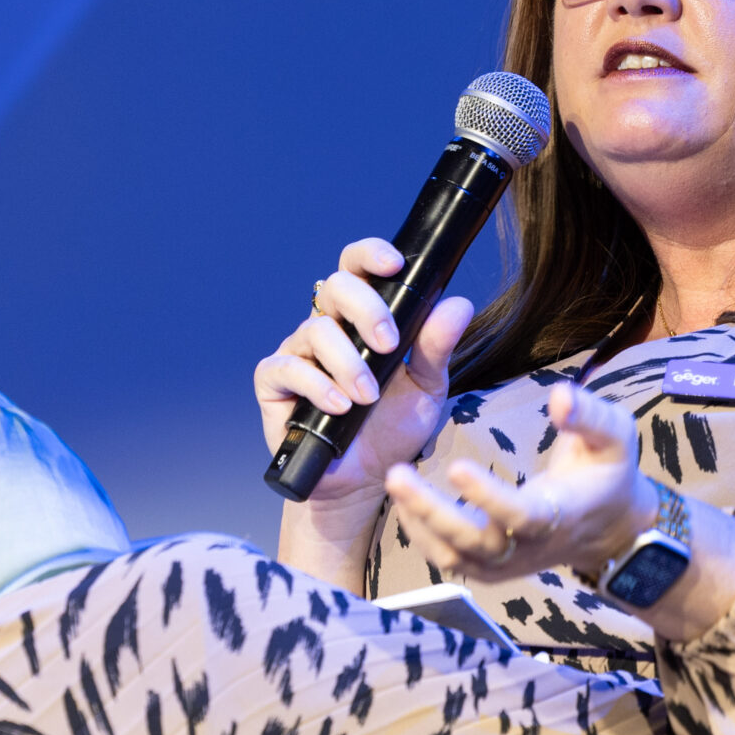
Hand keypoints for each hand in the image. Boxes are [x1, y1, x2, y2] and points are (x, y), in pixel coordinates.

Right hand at [256, 240, 474, 534]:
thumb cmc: (393, 427)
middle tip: (388, 345)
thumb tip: (459, 304)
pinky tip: (339, 407)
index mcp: (361, 317)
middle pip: (335, 286)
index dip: (370, 254)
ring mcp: (298, 351)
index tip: (395, 265)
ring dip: (347, 363)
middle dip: (366, 309)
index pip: (358, 267)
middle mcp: (327, 325)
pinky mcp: (275, 382)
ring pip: (316, 330)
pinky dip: (317, 385)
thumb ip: (438, 347)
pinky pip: (288, 367)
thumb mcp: (427, 388)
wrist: (364, 479)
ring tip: (366, 398)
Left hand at [384, 382, 651, 582]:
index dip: (488, 498)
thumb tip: (560, 396)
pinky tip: (405, 503)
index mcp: (560, 514)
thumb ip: (589, 415)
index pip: (520, 516)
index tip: (455, 466)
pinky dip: (423, 536)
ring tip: (396, 483)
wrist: (611, 526)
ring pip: (456, 557)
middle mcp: (530, 547)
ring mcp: (509, 563)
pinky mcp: (493, 567)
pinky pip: (450, 560)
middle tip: (396, 475)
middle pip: (476, 543)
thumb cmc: (609, 470)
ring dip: (420, 523)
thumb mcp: (614, 435)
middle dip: (433, 512)